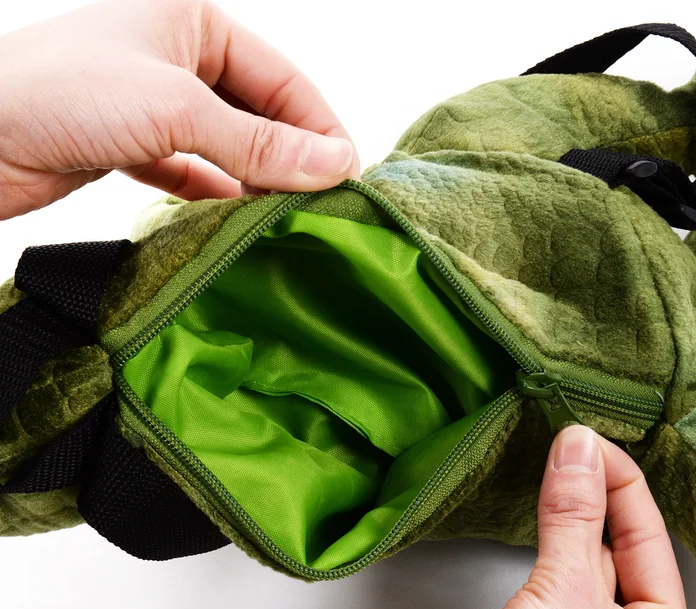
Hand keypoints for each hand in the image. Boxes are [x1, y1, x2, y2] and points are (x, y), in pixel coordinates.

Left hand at [0, 0, 359, 219]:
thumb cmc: (62, 93)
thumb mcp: (176, 109)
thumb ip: (257, 142)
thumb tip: (333, 164)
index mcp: (194, 17)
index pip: (282, 77)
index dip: (318, 127)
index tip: (346, 175)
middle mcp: (177, 53)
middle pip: (258, 112)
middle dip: (289, 157)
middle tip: (320, 202)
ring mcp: (155, 100)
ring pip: (228, 143)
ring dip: (255, 179)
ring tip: (285, 215)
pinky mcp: (135, 143)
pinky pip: (195, 169)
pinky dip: (219, 192)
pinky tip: (238, 216)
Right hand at [457, 425, 695, 608]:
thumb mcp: (563, 595)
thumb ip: (573, 517)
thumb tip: (579, 448)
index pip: (648, 535)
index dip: (619, 479)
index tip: (584, 438)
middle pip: (623, 547)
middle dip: (598, 494)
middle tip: (567, 446)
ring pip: (591, 565)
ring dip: (572, 518)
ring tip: (554, 472)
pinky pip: (565, 585)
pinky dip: (552, 548)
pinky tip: (540, 529)